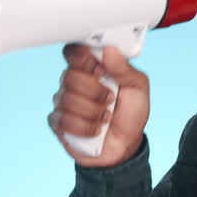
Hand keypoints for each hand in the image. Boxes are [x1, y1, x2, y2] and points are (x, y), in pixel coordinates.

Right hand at [48, 44, 149, 167]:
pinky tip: (95, 129)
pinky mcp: (58, 122)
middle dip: (95, 91)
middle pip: (69, 75)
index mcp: (92, 68)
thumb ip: (124, 68)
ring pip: (67, 99)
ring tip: (106, 117)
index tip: (100, 69)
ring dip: (93, 111)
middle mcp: (74, 82)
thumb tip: (109, 50)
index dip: (82, 58)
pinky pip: (63, 119)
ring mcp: (64, 102)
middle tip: (110, 99)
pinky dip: (85, 127)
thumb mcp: (138, 88)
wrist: (125, 146)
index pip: (73, 51)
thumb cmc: (130, 115)